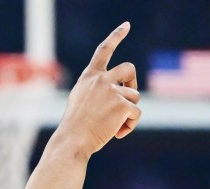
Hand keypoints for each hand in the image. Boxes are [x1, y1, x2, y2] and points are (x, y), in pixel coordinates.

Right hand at [59, 22, 141, 153]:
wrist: (72, 141)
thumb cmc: (75, 127)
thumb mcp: (81, 101)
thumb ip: (97, 91)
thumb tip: (120, 93)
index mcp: (89, 77)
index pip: (104, 50)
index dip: (116, 36)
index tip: (126, 25)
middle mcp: (101, 80)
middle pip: (128, 68)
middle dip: (132, 82)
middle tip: (128, 98)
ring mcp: (112, 91)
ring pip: (133, 96)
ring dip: (128, 111)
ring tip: (113, 126)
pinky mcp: (122, 105)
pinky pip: (136, 113)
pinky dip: (130, 125)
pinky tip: (118, 133)